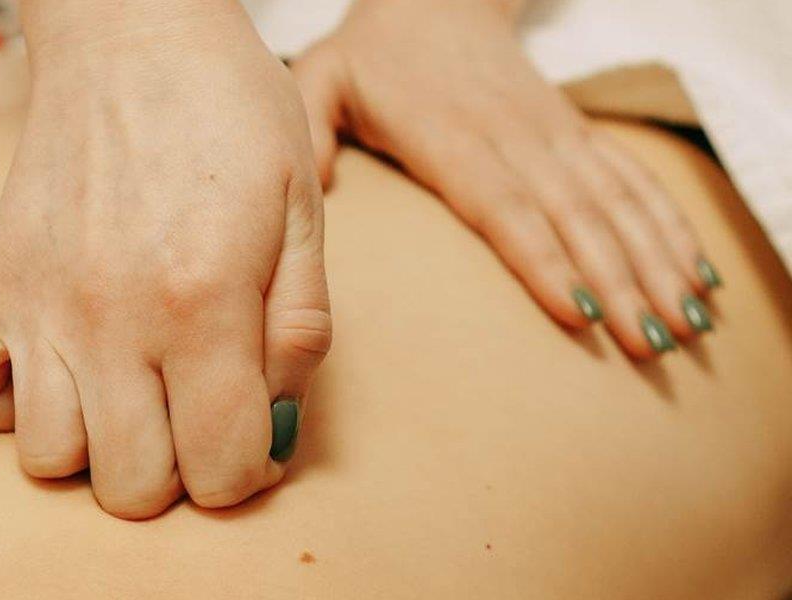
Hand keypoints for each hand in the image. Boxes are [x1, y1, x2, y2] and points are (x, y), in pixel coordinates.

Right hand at [0, 0, 330, 518]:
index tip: (255, 436)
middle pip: (133, 486)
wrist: (136, 33)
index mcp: (205, 304)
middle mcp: (113, 319)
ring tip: (133, 394)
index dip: (251, 473)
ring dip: (99, 449)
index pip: (223, 468)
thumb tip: (276, 422)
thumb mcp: (305, 211)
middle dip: (182, 473)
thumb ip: (301, 327)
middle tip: (199, 414)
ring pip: (47, 459)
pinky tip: (54, 371)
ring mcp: (39, 305)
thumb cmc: (232, 114)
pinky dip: (1, 408)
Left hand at [293, 0, 719, 357]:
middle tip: (652, 346)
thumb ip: (313, 131)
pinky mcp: (574, 132)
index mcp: (451, 137)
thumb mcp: (321, 78)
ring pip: (616, 201)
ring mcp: (553, 134)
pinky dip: (668, 223)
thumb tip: (318, 187)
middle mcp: (515, 138)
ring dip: (656, 262)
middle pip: (575, 216)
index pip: (504, 206)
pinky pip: (631, 177)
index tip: (581, 314)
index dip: (544, 260)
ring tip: (688, 323)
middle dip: (620, 282)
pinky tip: (695, 269)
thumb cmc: (373, 54)